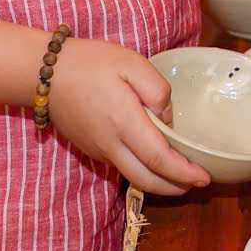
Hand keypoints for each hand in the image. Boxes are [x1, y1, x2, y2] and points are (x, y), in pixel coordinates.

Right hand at [47, 37, 212, 197]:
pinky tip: (153, 159)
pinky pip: (121, 167)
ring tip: (180, 175)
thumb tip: (168, 119)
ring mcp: (98, 150)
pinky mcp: (90, 149)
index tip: (205, 178)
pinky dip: (142, 171)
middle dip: (175, 187)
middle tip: (197, 183)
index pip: (160, 159)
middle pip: (147, 180)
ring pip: (133, 177)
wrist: (45, 73)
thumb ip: (157, 90)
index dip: (184, 173)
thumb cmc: (90, 63)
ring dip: (159, 182)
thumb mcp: (131, 63)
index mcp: (124, 123)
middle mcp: (110, 145)